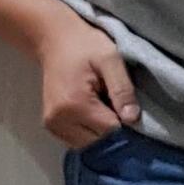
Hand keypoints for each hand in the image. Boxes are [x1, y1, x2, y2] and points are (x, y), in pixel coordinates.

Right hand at [37, 8, 142, 147]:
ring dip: (100, 131)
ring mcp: (52, 125)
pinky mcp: (50, 126)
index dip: (123, 119)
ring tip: (101, 104)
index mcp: (74, 104)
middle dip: (111, 127)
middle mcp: (58, 121)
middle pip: (98, 141)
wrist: (54, 39)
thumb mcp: (110, 59)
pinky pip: (77, 140)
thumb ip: (122, 89)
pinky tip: (92, 111)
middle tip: (113, 101)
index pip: (110, 130)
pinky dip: (89, 131)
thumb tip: (133, 119)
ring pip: (88, 144)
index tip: (124, 102)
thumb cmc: (84, 45)